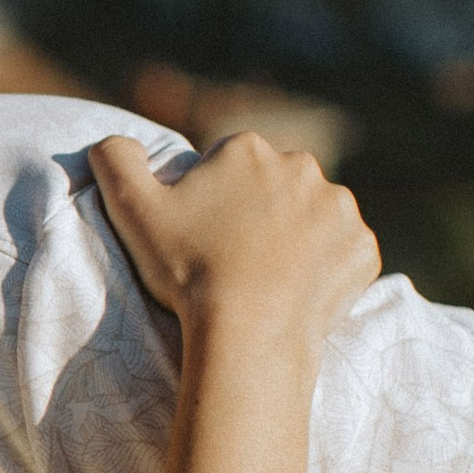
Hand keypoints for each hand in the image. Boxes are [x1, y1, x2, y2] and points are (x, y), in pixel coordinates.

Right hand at [90, 131, 377, 346]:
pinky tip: (298, 293)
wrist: (248, 332)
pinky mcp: (363, 249)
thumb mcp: (131, 211)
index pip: (230, 166)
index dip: (214, 201)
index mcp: (248, 149)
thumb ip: (115, 160)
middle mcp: (302, 166)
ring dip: (297, 238)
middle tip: (234, 260)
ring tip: (268, 278)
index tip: (204, 237)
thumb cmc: (188, 270)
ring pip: (314, 217)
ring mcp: (340, 209)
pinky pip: (344, 253)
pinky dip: (327, 269)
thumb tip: (110, 140)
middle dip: (260, 213)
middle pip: (276, 186)